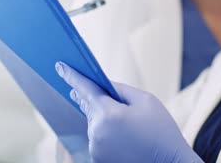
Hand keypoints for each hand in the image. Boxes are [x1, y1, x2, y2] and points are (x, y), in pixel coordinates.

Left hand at [55, 62, 202, 162]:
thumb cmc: (161, 131)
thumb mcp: (146, 101)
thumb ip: (120, 89)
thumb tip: (101, 84)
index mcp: (108, 114)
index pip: (85, 89)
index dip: (72, 76)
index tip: (60, 66)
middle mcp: (96, 132)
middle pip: (89, 106)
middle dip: (93, 98)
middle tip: (90, 90)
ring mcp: (96, 148)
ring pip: (94, 123)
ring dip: (103, 117)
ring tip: (127, 123)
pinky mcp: (98, 159)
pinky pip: (98, 138)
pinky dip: (106, 132)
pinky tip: (124, 135)